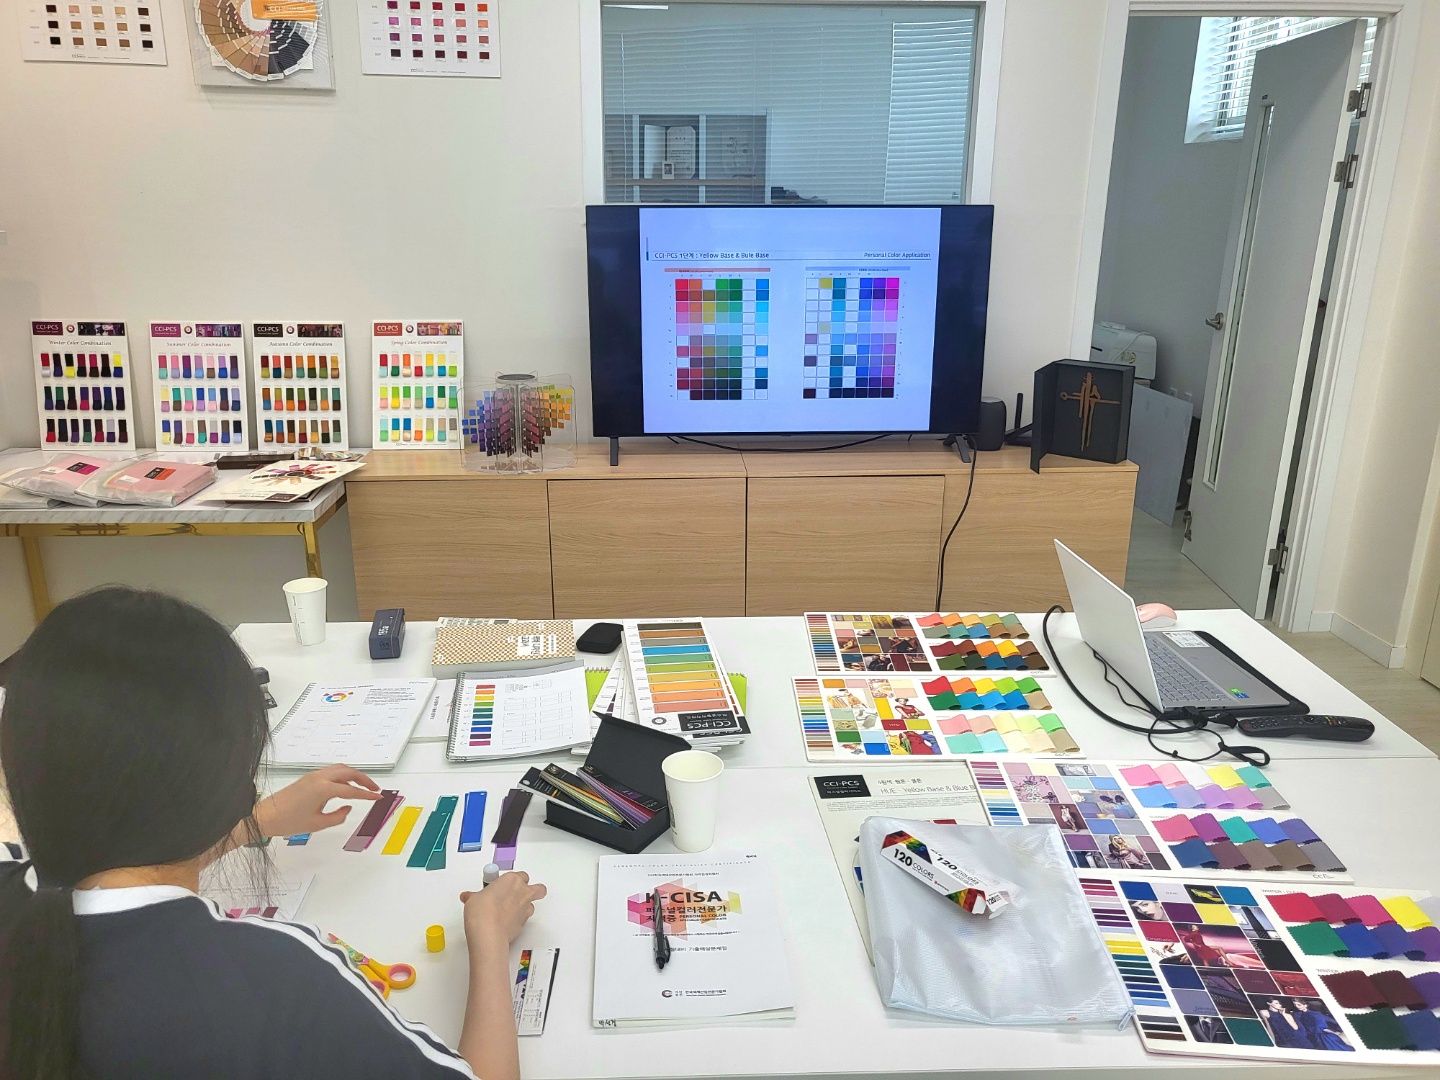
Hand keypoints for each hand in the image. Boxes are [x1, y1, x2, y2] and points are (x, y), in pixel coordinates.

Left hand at [255, 764, 381, 837]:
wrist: (265, 816)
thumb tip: (347, 809)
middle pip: (349, 772)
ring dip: (353, 775)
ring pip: (340, 769)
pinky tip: (345, 784)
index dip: (367, 794)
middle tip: (374, 788)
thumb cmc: (288, 821)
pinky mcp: (308, 778)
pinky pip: (331, 771)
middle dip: (364, 779)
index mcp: (324, 789)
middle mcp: (320, 778)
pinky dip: (343, 774)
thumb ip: (338, 816)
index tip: (377, 797)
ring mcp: (313, 776)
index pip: (352, 790)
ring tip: (362, 785)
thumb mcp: (317, 824)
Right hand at [460, 872, 546, 950]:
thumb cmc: (482, 911)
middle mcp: (522, 892)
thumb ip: (475, 896)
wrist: (488, 932)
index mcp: (512, 880)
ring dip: (525, 906)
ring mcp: (525, 908)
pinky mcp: (524, 924)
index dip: (512, 881)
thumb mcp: (473, 899)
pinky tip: (507, 923)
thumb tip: (470, 897)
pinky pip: (525, 919)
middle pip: (538, 888)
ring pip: (533, 904)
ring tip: (512, 911)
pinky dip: (518, 920)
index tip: (502, 885)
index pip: (520, 875)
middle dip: (531, 890)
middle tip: (519, 894)